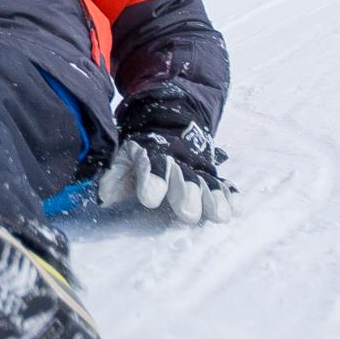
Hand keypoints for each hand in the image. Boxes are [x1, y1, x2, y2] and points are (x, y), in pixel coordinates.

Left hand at [97, 116, 232, 223]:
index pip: (152, 166)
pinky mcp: (211, 175)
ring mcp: (197, 168)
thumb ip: (114, 176)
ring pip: (207, 183)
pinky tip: (234, 208)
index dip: (152, 180)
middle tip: (187, 213)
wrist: (170, 123)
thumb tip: (104, 196)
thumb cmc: (142, 152)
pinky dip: (229, 195)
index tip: (150, 197)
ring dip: (213, 198)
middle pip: (184, 178)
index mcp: (152, 156)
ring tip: (218, 215)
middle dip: (186, 193)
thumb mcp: (123, 158)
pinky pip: (223, 184)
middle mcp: (177, 163)